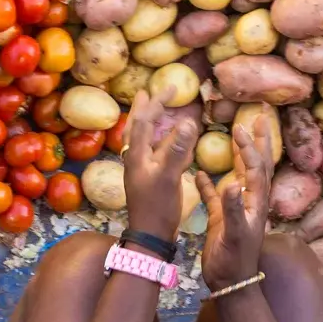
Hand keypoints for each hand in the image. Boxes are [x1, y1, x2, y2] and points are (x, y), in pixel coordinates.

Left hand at [120, 96, 191, 242]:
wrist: (150, 235)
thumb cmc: (158, 207)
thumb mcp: (168, 176)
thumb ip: (176, 149)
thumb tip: (186, 121)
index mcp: (137, 156)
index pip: (143, 121)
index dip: (156, 103)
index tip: (169, 87)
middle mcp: (136, 159)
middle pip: (136, 127)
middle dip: (143, 109)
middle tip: (147, 91)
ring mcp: (142, 169)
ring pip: (143, 139)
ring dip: (149, 122)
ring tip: (154, 109)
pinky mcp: (150, 179)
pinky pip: (153, 152)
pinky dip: (160, 141)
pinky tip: (167, 141)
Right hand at [196, 103, 272, 289]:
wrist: (229, 282)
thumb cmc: (234, 260)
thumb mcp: (234, 234)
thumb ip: (233, 208)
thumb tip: (232, 182)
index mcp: (255, 202)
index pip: (256, 167)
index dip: (251, 147)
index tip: (244, 127)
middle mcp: (249, 200)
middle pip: (257, 164)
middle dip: (259, 141)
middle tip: (259, 118)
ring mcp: (236, 208)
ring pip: (239, 175)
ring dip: (240, 155)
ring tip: (238, 135)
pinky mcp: (222, 218)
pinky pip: (215, 196)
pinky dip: (209, 183)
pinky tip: (198, 173)